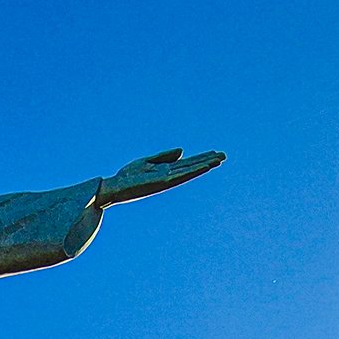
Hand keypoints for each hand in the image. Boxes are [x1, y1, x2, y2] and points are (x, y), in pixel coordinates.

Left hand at [96, 148, 225, 206]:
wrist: (113, 187)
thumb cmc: (127, 176)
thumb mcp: (147, 161)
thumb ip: (164, 156)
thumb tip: (182, 151)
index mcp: (166, 171)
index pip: (187, 163)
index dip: (201, 158)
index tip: (215, 153)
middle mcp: (169, 176)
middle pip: (191, 167)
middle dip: (207, 161)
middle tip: (224, 155)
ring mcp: (166, 180)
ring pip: (188, 171)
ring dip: (203, 165)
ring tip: (218, 160)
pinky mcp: (161, 182)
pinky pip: (180, 175)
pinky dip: (191, 171)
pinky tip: (200, 166)